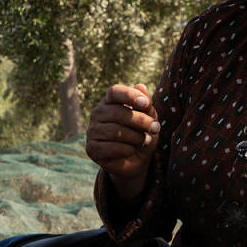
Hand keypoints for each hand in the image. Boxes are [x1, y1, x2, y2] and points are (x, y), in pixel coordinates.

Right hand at [85, 83, 160, 198]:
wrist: (136, 159)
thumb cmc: (142, 133)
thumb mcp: (149, 118)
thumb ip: (146, 104)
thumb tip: (141, 86)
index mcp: (109, 101)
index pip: (114, 92)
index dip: (130, 96)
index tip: (146, 104)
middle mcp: (97, 113)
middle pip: (117, 113)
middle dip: (140, 121)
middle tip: (155, 128)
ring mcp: (92, 131)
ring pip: (115, 131)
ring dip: (135, 137)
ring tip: (144, 140)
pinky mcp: (91, 148)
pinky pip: (110, 147)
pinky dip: (126, 149)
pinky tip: (131, 150)